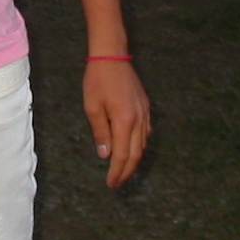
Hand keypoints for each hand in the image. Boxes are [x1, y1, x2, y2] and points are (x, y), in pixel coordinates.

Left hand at [84, 59, 150, 188]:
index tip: (111, 183)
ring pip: (143, 144)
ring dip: (134, 160)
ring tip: (123, 170)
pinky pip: (146, 132)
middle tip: (117, 183)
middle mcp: (139, 119)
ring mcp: (145, 113)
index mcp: (125, 121)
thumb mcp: (92, 107)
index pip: (122, 154)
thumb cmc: (97, 80)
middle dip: (127, 170)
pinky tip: (132, 149)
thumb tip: (105, 155)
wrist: (112, 56)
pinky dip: (139, 145)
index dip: (117, 171)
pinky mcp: (146, 107)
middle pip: (136, 153)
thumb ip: (100, 132)